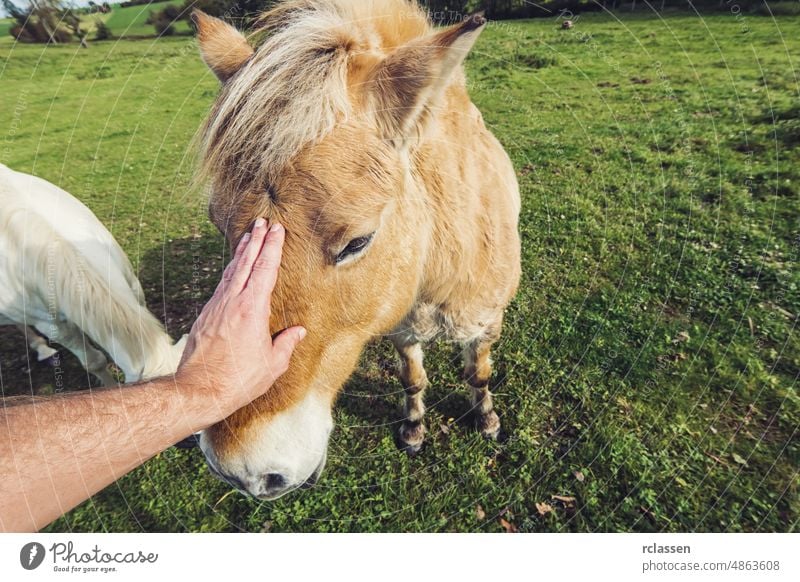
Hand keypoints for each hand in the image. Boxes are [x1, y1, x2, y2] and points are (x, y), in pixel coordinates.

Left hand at [176, 218, 304, 420]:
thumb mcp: (272, 365)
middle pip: (246, 262)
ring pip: (231, 271)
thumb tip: (297, 332)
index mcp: (252, 309)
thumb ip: (286, 344)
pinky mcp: (206, 315)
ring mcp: (216, 306)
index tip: (277, 230)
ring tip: (249, 237)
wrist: (199, 390)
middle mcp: (232, 301)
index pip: (265, 270)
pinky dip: (230, 271)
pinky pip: (221, 285)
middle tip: (263, 222)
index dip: (272, 247)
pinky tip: (233, 269)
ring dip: (241, 252)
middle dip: (256, 240)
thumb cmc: (239, 379)